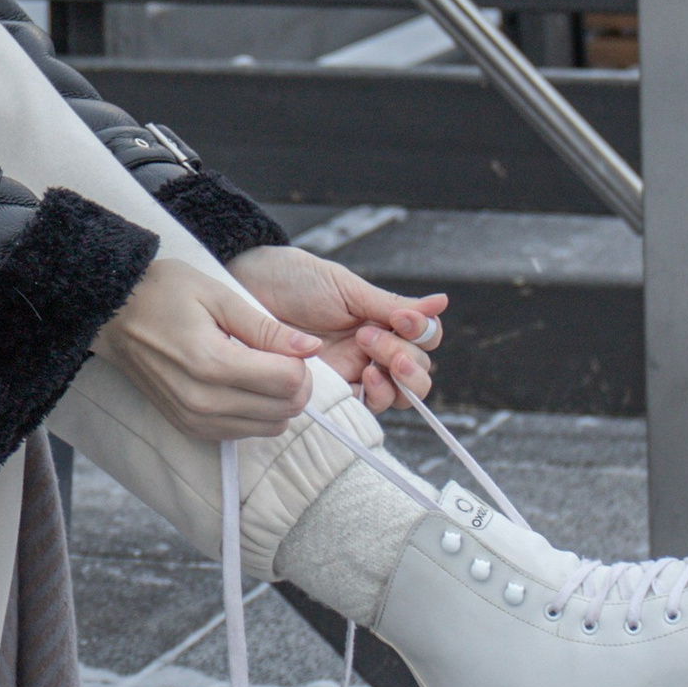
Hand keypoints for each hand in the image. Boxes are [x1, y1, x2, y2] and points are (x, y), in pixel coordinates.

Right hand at [93, 253, 325, 445]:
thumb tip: (311, 347)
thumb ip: (266, 327)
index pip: (288, 382)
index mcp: (211, 363)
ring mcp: (195, 420)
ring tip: (258, 366)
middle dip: (296, 382)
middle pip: (285, 409)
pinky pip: (246, 433)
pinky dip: (257, 411)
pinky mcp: (190, 429)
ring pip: (271, 427)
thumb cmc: (162, 293)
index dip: (300, 361)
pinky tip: (241, 382)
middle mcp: (203, 401)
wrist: (112, 315)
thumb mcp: (217, 294)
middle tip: (279, 352)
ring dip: (278, 400)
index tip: (286, 342)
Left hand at [229, 245, 446, 413]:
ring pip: (396, 396)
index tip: (402, 320)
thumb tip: (441, 303)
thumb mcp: (345, 287)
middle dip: (409, 361)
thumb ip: (389, 304)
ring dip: (395, 382)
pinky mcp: (327, 392)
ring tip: (369, 361)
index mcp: (380, 321)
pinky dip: (373, 396)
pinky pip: (362, 407)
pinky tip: (362, 377)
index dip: (422, 335)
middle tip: (375, 341)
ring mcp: (350, 374)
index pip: (424, 340)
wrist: (246, 285)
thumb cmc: (292, 279)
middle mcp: (371, 352)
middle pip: (416, 375)